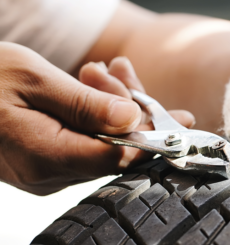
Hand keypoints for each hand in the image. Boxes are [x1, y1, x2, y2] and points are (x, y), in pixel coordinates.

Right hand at [0, 44, 192, 194]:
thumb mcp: (32, 79)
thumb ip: (85, 104)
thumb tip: (132, 120)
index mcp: (46, 157)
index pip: (119, 156)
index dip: (154, 137)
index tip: (181, 121)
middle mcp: (50, 175)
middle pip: (116, 150)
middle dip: (131, 110)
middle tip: (123, 71)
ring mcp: (49, 172)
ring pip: (102, 143)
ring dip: (112, 106)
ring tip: (104, 69)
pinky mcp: (47, 163)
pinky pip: (86, 141)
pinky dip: (95, 114)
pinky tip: (91, 84)